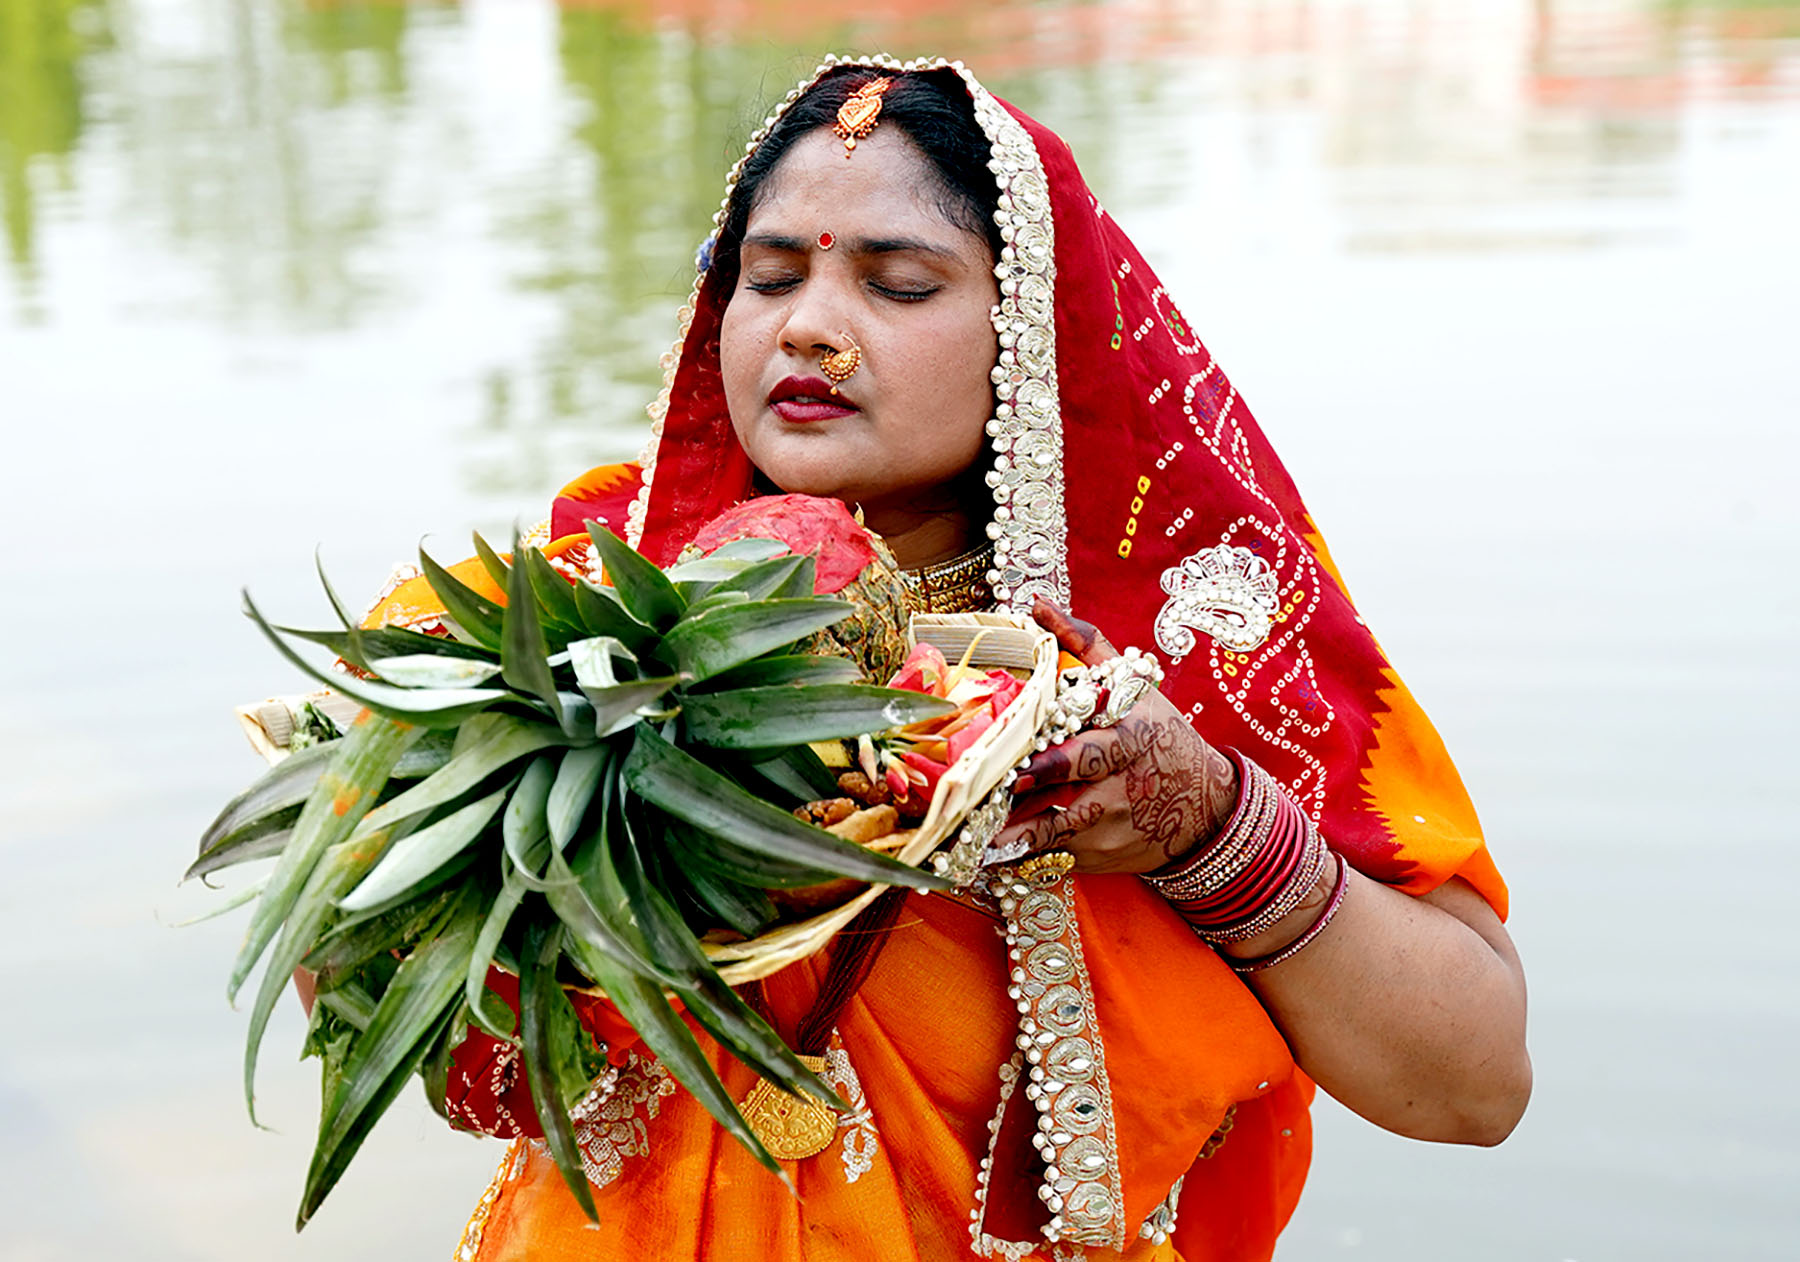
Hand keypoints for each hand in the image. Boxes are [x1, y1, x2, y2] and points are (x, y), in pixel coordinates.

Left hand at [992, 599, 1238, 874]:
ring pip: (1052, 838)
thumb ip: (1087, 646)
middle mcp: (1122, 788)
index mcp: (1130, 740)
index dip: (1052, 765)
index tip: (1015, 772)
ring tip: (969, 835)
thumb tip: (1038, 606)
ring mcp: (1110, 830)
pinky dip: (1019, 855)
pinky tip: (984, 850)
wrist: (1206, 810)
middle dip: (1023, 808)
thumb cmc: (1161, 739)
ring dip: (1010, 838)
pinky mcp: (1098, 859)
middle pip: (1067, 802)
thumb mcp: (1136, 690)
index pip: (1090, 753)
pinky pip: (1051, 859)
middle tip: (979, 805)